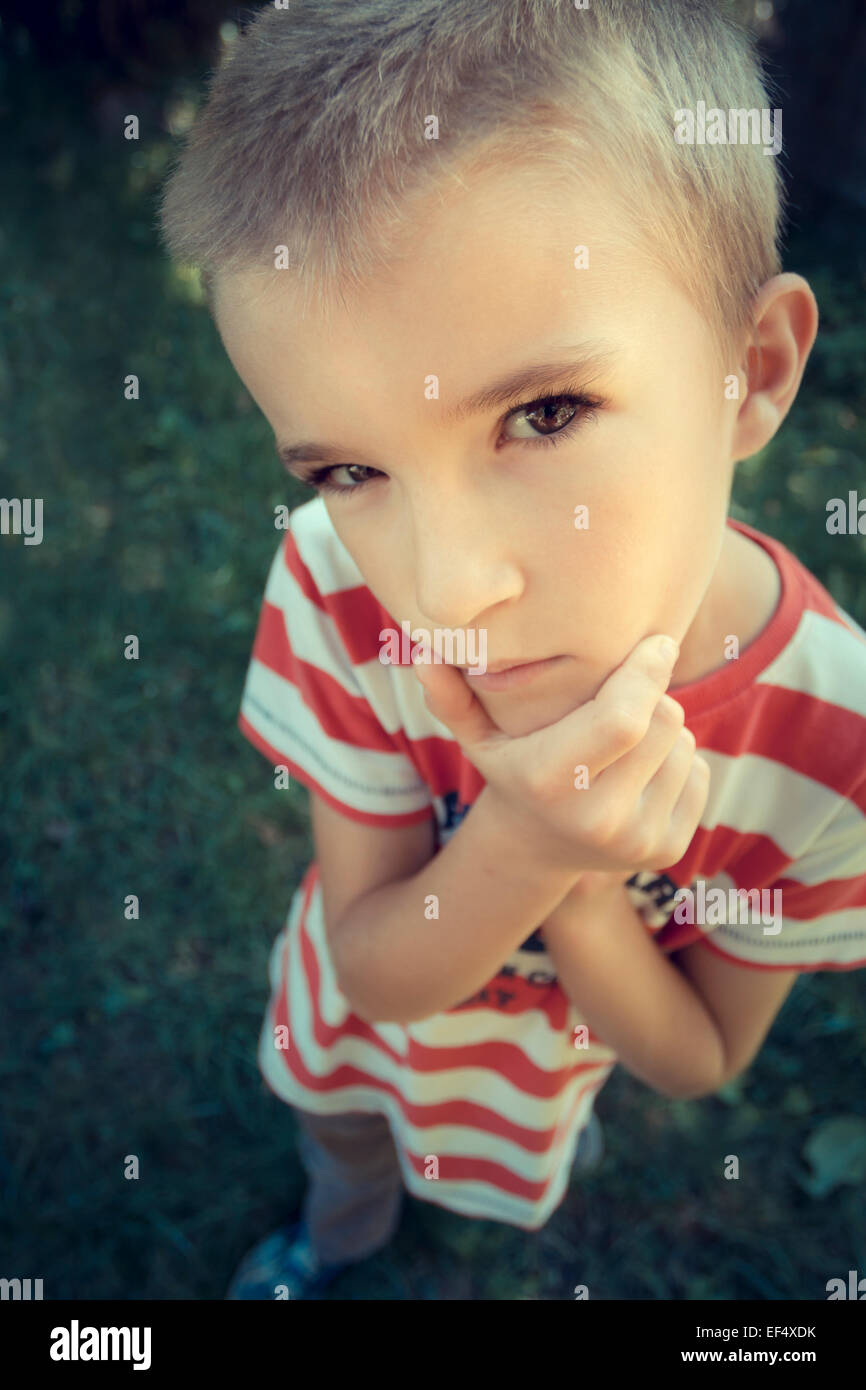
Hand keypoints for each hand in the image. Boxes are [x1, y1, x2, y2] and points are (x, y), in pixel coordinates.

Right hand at [411, 633, 709, 876]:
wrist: (537, 848)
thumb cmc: (513, 767)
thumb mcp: (478, 736)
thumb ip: (452, 696)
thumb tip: (422, 656)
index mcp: (552, 780)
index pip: (624, 718)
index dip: (646, 673)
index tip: (658, 643)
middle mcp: (598, 818)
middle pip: (663, 719)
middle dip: (649, 697)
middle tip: (619, 701)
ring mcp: (637, 840)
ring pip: (684, 743)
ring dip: (661, 731)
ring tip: (620, 746)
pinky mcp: (668, 849)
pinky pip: (698, 773)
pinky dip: (677, 762)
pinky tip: (639, 774)